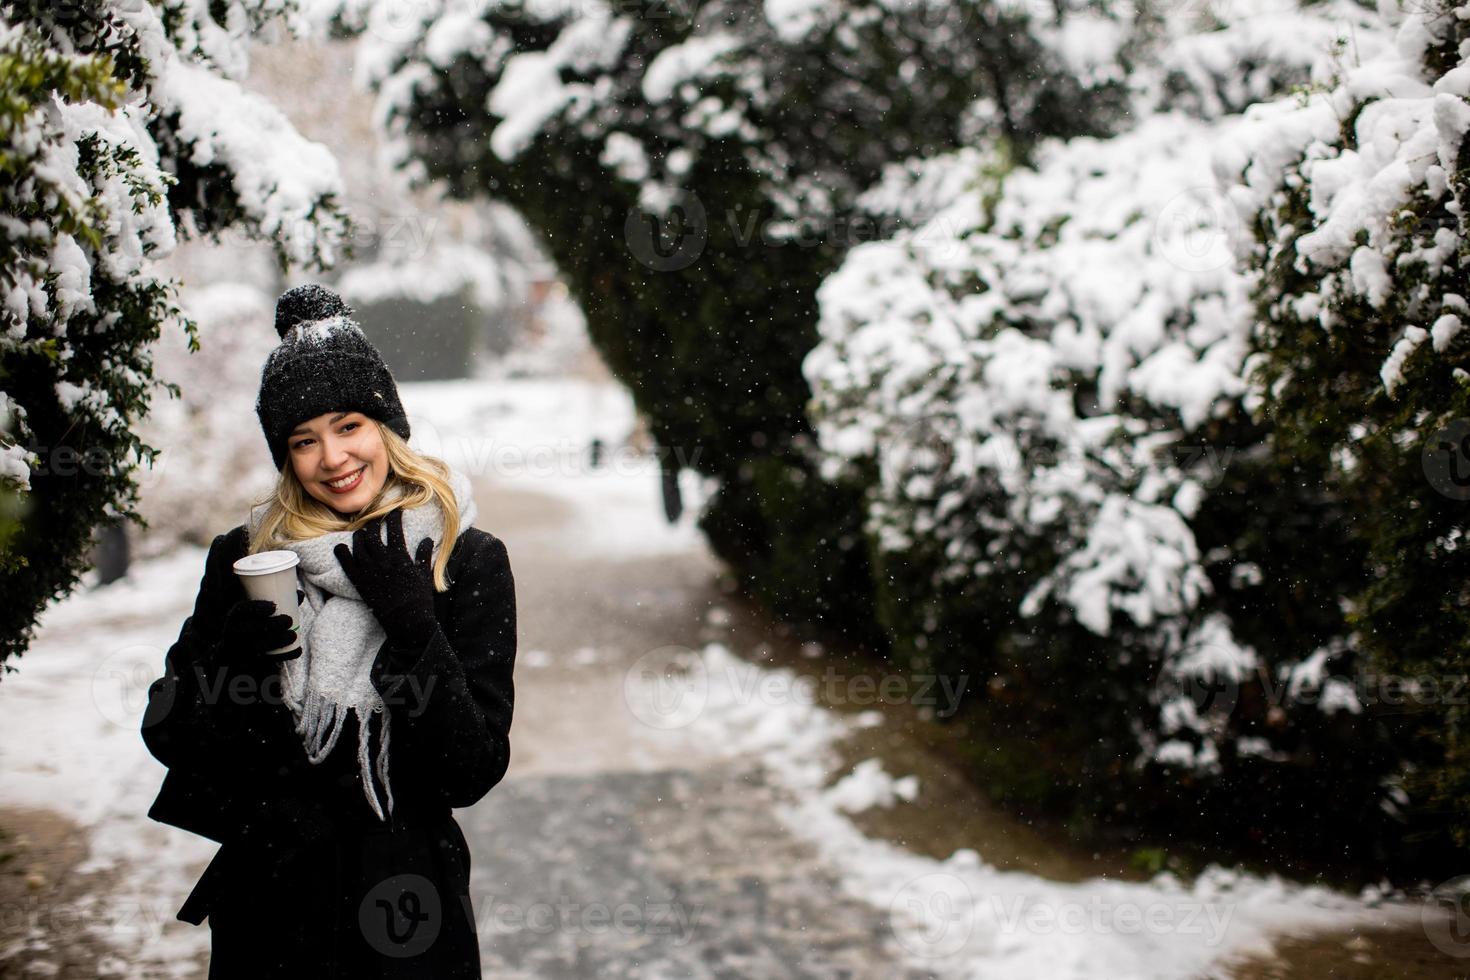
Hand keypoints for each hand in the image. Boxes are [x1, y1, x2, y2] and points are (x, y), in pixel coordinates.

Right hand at [217, 596, 301, 662]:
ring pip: (256, 647)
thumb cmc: (254, 623)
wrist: (237, 650)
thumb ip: (279, 602)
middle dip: (271, 624)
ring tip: (293, 635)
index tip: (273, 607)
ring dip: (277, 641)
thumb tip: (300, 594)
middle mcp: (232, 633)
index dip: (255, 608)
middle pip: (249, 629)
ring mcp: (239, 649)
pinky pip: (264, 662)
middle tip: (289, 620)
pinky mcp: (249, 663)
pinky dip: (283, 656)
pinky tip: (297, 651)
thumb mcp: (259, 612)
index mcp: (234, 617)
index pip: (240, 610)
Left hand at [333, 508, 437, 645]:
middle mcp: (382, 560)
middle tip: (375, 521)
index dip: (393, 516)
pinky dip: (342, 552)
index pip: (394, 528)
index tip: (395, 511)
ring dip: (359, 535)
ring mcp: (369, 570)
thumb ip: (424, 555)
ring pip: (358, 544)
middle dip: (374, 523)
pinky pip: (346, 563)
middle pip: (372, 533)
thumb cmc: (418, 598)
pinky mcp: (359, 582)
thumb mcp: (425, 574)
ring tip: (361, 533)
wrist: (406, 620)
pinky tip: (340, 547)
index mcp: (399, 556)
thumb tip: (427, 539)